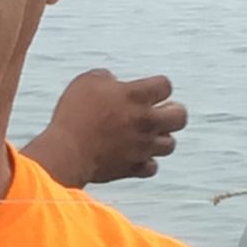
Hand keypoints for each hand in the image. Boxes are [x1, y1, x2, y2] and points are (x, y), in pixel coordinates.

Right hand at [24, 69, 188, 186]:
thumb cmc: (74, 113)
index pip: (166, 85)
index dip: (158, 86)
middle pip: (180, 117)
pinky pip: (151, 167)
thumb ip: (106, 78)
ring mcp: (142, 147)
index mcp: (137, 96)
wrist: (66, 151)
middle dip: (173, 113)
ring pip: (170, 144)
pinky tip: (134, 155)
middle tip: (158, 113)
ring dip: (160, 138)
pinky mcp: (133, 168)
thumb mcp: (86, 82)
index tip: (145, 90)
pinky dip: (146, 162)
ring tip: (145, 135)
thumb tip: (113, 83)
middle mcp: (146, 121)